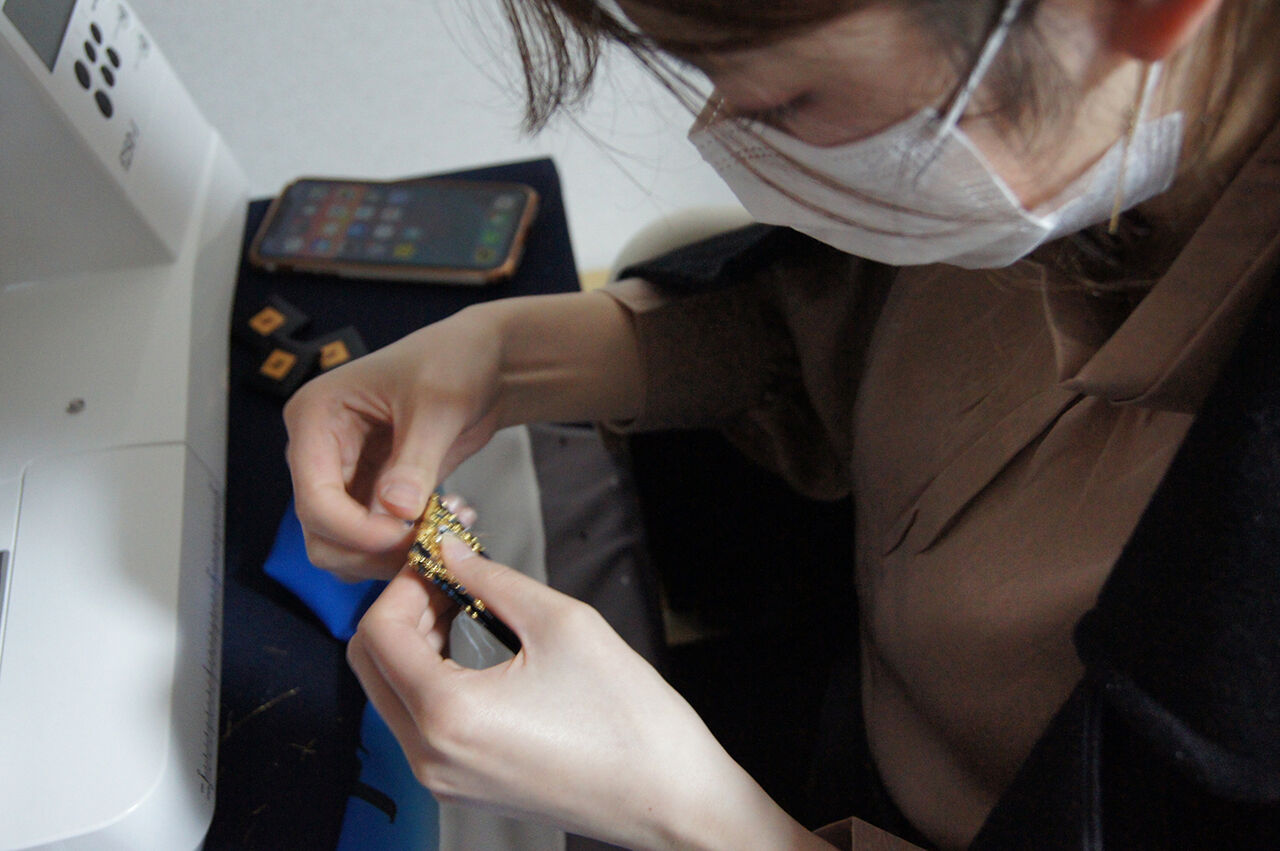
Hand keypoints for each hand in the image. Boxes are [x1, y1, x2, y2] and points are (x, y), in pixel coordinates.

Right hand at [283, 310, 503, 579]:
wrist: (483, 362)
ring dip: (390, 554)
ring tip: (445, 528)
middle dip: (371, 549)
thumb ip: (415, 460)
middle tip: (428, 539)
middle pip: (321, 532)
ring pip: (344, 546)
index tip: (408, 534)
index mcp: (315, 417)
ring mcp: (343, 475)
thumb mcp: (437, 405)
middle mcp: (317, 451)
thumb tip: (395, 510)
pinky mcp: (371, 493)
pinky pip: (374, 540)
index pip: (315, 497)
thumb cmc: (453, 362)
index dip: (356, 529)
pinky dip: (406, 545)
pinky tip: (447, 523)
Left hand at [347, 536, 827, 850]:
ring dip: (412, 641)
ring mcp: (442, 778)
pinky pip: (416, 722)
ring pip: (388, 692)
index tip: (440, 560)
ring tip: (463, 606)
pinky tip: (472, 648)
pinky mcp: (460, 786)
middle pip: (369, 663)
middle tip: (446, 579)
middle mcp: (429, 756)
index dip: (404, 583)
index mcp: (447, 714)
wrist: (669, 798)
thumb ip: (491, 580)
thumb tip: (450, 552)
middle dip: (400, 609)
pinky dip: (428, 676)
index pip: (378, 630)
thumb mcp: (562, 623)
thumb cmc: (628, 720)